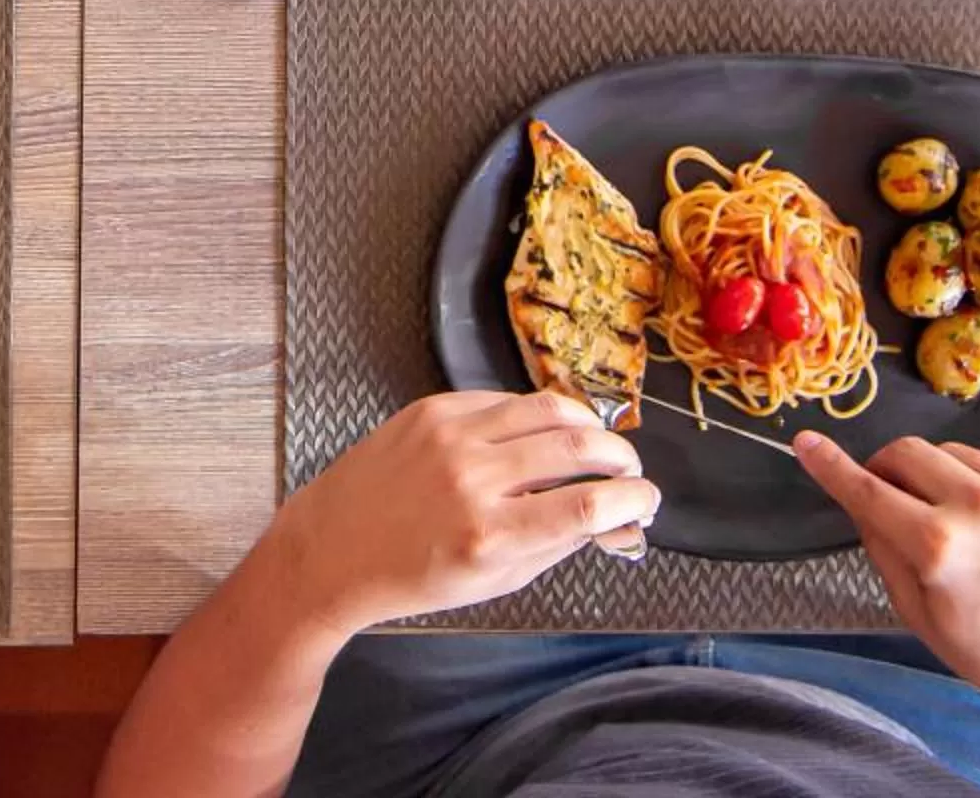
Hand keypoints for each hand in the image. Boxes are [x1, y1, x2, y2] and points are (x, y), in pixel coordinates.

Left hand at [263, 392, 657, 636]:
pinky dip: (534, 413)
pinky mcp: (431, 409)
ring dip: (588, 423)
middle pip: (578, 446)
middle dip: (620, 456)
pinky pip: (502, 399)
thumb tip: (616, 521)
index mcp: (491, 535)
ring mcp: (450, 437)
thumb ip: (560, 546)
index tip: (646, 500)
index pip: (590, 505)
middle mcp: (473, 479)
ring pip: (547, 408)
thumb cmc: (414, 575)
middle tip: (629, 468)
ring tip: (599, 442)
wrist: (334, 549)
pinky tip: (543, 430)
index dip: (633, 499)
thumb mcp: (495, 581)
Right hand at [796, 432, 979, 723]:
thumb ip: (885, 554)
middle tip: (890, 497)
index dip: (830, 465)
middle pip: (907, 452)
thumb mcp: (925, 620)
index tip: (807, 444)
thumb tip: (863, 506)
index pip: (867, 489)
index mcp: (940, 547)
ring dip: (938, 478)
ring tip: (955, 524)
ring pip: (952, 453)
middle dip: (888, 469)